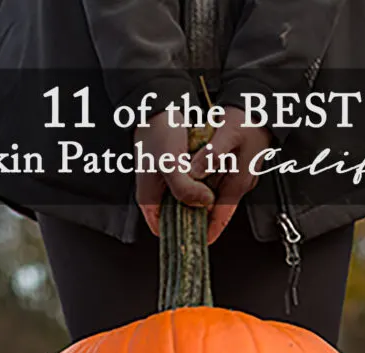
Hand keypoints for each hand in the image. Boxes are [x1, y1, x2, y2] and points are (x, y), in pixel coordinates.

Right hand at [134, 111, 214, 235]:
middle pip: (179, 219)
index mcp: (148, 200)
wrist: (161, 104)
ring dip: (201, 201)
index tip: (202, 232)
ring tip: (215, 197)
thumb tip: (206, 202)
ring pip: (187, 203)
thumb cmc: (159, 133)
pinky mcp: (178, 173)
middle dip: (196, 218)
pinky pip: (192, 187)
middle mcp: (157, 195)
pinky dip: (202, 187)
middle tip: (213, 212)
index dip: (182, 235)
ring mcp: (167, 184)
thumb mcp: (171, 165)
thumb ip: (186, 189)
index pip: (164, 233)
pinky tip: (213, 182)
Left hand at [189, 106, 272, 243]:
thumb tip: (194, 172)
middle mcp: (240, 181)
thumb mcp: (228, 134)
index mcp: (240, 181)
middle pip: (217, 208)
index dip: (211, 231)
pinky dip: (203, 186)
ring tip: (180, 208)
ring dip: (200, 202)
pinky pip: (216, 181)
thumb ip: (211, 154)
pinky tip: (191, 182)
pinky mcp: (234, 164)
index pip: (223, 215)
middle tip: (181, 226)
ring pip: (215, 195)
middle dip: (200, 218)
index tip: (199, 243)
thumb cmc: (250, 117)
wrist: (262, 102)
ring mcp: (238, 173)